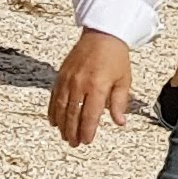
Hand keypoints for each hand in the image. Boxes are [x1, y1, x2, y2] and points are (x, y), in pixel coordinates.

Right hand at [48, 30, 135, 148]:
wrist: (102, 35)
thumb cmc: (116, 58)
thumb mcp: (124, 80)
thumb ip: (120, 102)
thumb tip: (119, 122)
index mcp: (98, 86)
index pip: (90, 114)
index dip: (87, 130)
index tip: (87, 141)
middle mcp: (80, 84)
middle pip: (73, 114)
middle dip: (73, 131)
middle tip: (74, 143)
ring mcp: (68, 80)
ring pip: (61, 107)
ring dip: (62, 124)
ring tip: (65, 136)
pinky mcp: (61, 75)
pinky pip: (54, 97)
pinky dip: (53, 110)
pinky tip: (54, 121)